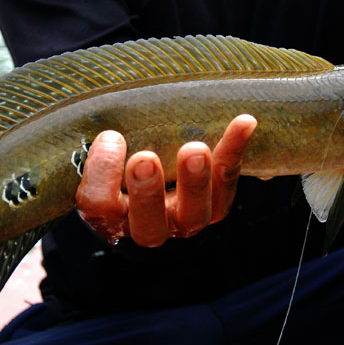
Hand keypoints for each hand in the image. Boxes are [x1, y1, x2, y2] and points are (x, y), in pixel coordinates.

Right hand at [75, 114, 257, 246]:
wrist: (161, 178)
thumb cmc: (121, 161)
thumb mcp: (103, 155)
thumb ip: (102, 142)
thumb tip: (106, 118)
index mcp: (110, 216)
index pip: (99, 205)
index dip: (102, 174)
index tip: (111, 138)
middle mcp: (149, 227)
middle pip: (147, 224)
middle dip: (146, 191)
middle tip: (144, 160)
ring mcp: (186, 220)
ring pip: (194, 213)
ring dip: (195, 181)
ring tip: (194, 149)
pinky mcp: (217, 205)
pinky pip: (227, 180)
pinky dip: (234, 150)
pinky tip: (245, 122)